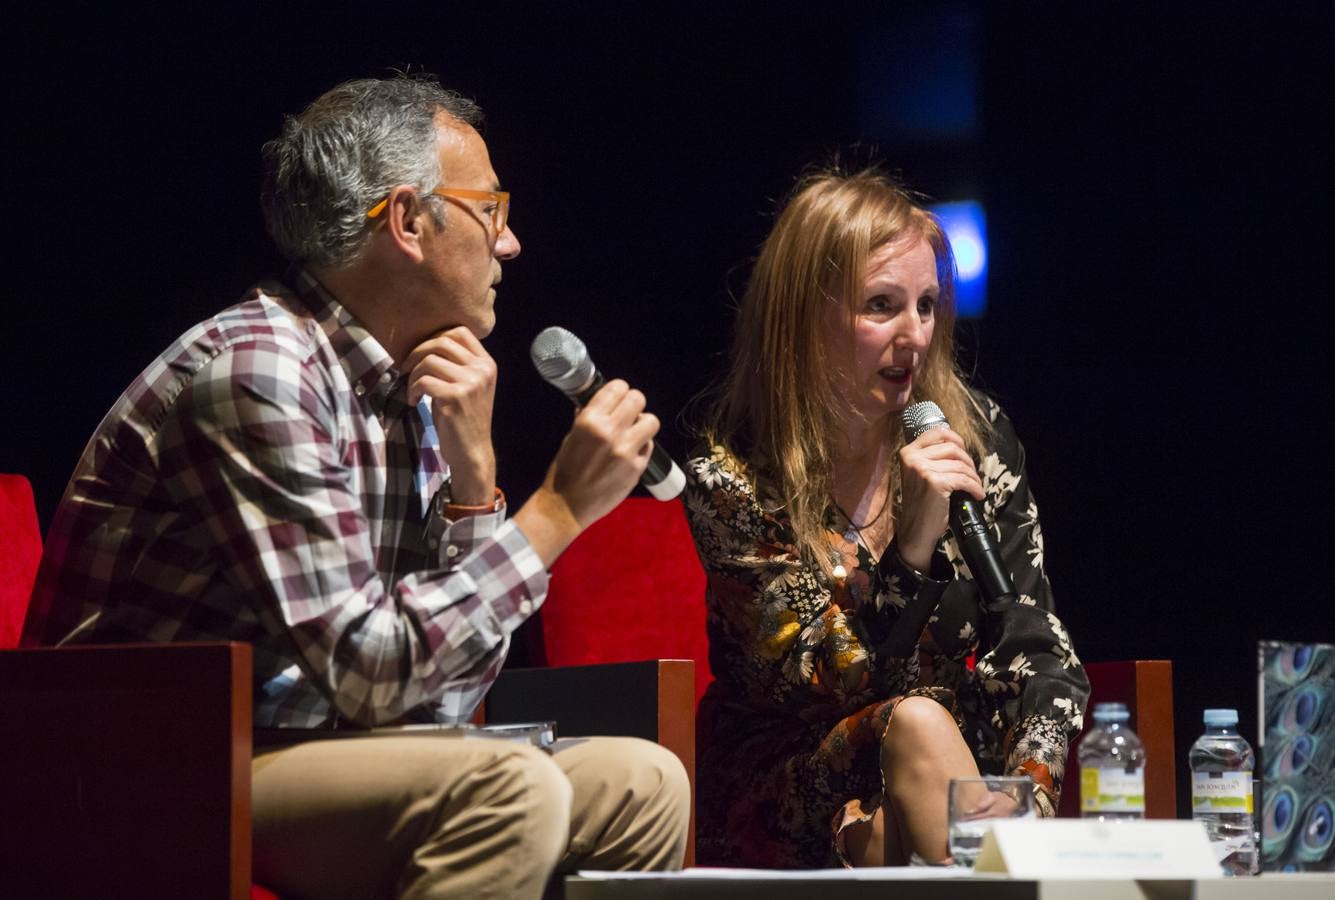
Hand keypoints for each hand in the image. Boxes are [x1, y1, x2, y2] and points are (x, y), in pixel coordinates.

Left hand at [402, 327, 496, 504]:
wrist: (472, 453)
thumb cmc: (464, 420)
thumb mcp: (468, 386)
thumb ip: (457, 364)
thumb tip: (427, 344)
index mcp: (487, 364)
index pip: (460, 331)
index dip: (435, 336)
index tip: (422, 353)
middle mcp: (482, 370)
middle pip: (442, 341)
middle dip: (417, 352)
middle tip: (406, 368)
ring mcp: (471, 383)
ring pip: (429, 360)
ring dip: (412, 374)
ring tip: (412, 389)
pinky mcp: (455, 397)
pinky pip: (423, 381)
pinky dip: (412, 389)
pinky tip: (413, 401)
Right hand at [513, 379, 658, 565]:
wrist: (566, 507)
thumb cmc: (564, 473)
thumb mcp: (570, 438)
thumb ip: (586, 418)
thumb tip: (597, 401)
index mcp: (589, 421)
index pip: (617, 388)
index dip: (620, 390)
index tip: (619, 395)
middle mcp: (609, 432)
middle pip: (638, 399)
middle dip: (634, 403)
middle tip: (630, 412)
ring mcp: (625, 451)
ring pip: (651, 421)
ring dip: (643, 424)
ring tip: (634, 432)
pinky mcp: (636, 468)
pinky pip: (649, 446)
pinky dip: (642, 446)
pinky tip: (631, 453)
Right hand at [896, 426, 983, 570]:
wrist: (915, 530)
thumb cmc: (921, 503)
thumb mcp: (920, 474)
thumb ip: (932, 458)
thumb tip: (958, 448)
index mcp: (908, 452)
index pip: (937, 432)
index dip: (956, 439)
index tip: (964, 452)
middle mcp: (913, 458)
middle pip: (952, 448)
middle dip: (968, 461)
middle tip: (972, 475)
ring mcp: (922, 469)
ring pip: (960, 464)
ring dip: (973, 476)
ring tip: (975, 487)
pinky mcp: (935, 483)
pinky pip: (964, 479)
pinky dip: (975, 487)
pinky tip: (977, 494)